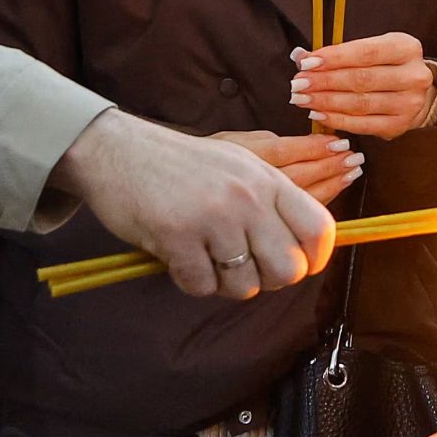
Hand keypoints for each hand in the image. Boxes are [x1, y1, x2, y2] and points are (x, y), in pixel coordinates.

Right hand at [58, 111, 335, 297]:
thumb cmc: (181, 165)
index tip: (299, 266)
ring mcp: (213, 216)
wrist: (117, 150)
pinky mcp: (177, 236)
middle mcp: (247, 197)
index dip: (314, 259)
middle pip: (288, 269)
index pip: (319, 229)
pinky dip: (191, 281)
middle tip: (244, 268)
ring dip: (225, 283)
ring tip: (206, 257)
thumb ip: (275, 200)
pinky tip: (179, 257)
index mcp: (267, 179)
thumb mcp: (239, 165)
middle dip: (268, 280)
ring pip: (245, 285)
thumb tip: (312, 247)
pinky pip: (202, 287)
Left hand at [291, 34, 436, 138]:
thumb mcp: (369, 50)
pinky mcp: (400, 126)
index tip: (306, 62)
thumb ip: (338, 54)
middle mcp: (414, 76)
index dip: (334, 58)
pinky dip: (337, 120)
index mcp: (407, 48)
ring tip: (302, 99)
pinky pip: (363, 125)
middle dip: (325, 81)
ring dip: (326, 102)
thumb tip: (299, 55)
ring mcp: (410, 104)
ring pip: (360, 103)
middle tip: (297, 83)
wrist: (414, 93)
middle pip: (362, 79)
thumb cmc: (385, 66)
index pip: (366, 52)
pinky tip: (318, 114)